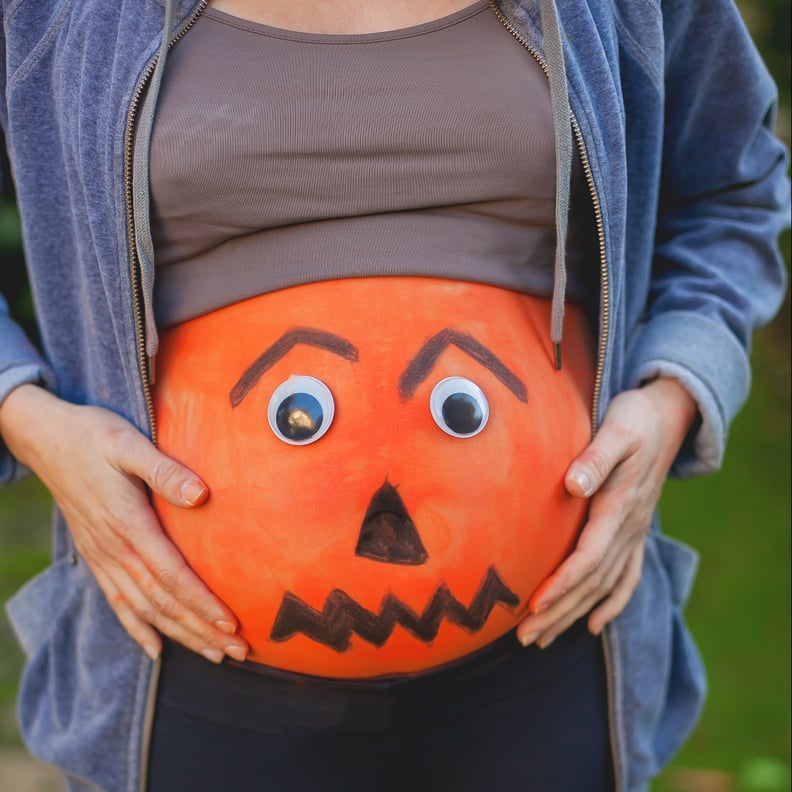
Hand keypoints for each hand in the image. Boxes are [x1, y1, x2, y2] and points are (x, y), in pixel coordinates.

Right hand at [0, 384, 248, 663]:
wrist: (46, 439)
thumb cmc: (94, 436)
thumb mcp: (129, 444)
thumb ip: (165, 471)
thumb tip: (202, 494)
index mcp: (129, 524)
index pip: (172, 575)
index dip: (202, 603)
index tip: (231, 623)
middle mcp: (115, 549)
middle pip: (163, 601)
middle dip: (201, 629)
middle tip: (237, 652)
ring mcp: (102, 555)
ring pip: (143, 608)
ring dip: (179, 634)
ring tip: (212, 654)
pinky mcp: (96, 555)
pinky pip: (116, 600)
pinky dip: (136, 627)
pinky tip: (155, 648)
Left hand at [516, 377, 697, 647]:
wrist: (667, 416)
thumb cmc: (635, 420)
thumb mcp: (616, 431)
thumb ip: (595, 458)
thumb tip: (574, 485)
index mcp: (619, 507)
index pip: (588, 557)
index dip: (562, 584)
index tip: (534, 606)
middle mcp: (629, 528)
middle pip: (592, 581)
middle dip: (559, 611)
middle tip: (525, 638)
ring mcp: (634, 532)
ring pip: (605, 585)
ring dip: (575, 614)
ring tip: (544, 639)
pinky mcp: (635, 529)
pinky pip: (627, 576)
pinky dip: (612, 603)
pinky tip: (595, 624)